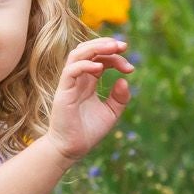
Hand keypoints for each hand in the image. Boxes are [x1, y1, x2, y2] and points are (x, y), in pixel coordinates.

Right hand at [42, 38, 133, 166]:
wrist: (71, 149)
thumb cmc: (88, 132)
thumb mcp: (111, 113)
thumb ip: (119, 98)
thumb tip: (124, 80)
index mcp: (88, 82)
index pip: (101, 59)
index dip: (116, 58)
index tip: (130, 69)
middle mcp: (78, 79)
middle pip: (88, 49)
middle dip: (106, 44)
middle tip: (124, 46)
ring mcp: (69, 84)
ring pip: (77, 54)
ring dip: (95, 47)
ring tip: (113, 48)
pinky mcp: (63, 92)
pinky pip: (71, 71)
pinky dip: (85, 65)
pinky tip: (100, 68)